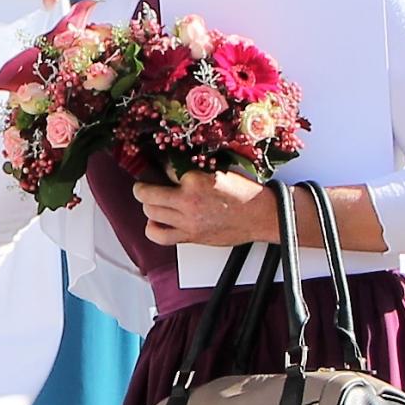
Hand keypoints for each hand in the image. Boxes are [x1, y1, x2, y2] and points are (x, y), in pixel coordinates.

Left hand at [131, 170, 276, 247]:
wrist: (261, 215)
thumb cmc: (245, 194)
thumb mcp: (219, 171)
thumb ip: (194, 172)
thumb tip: (173, 170)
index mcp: (195, 180)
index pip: (164, 169)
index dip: (161, 168)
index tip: (160, 168)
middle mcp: (188, 201)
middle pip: (148, 194)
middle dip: (143, 187)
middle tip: (145, 185)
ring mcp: (187, 221)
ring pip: (150, 213)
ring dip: (148, 205)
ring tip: (152, 202)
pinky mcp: (191, 236)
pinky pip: (160, 235)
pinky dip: (153, 228)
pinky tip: (156, 222)